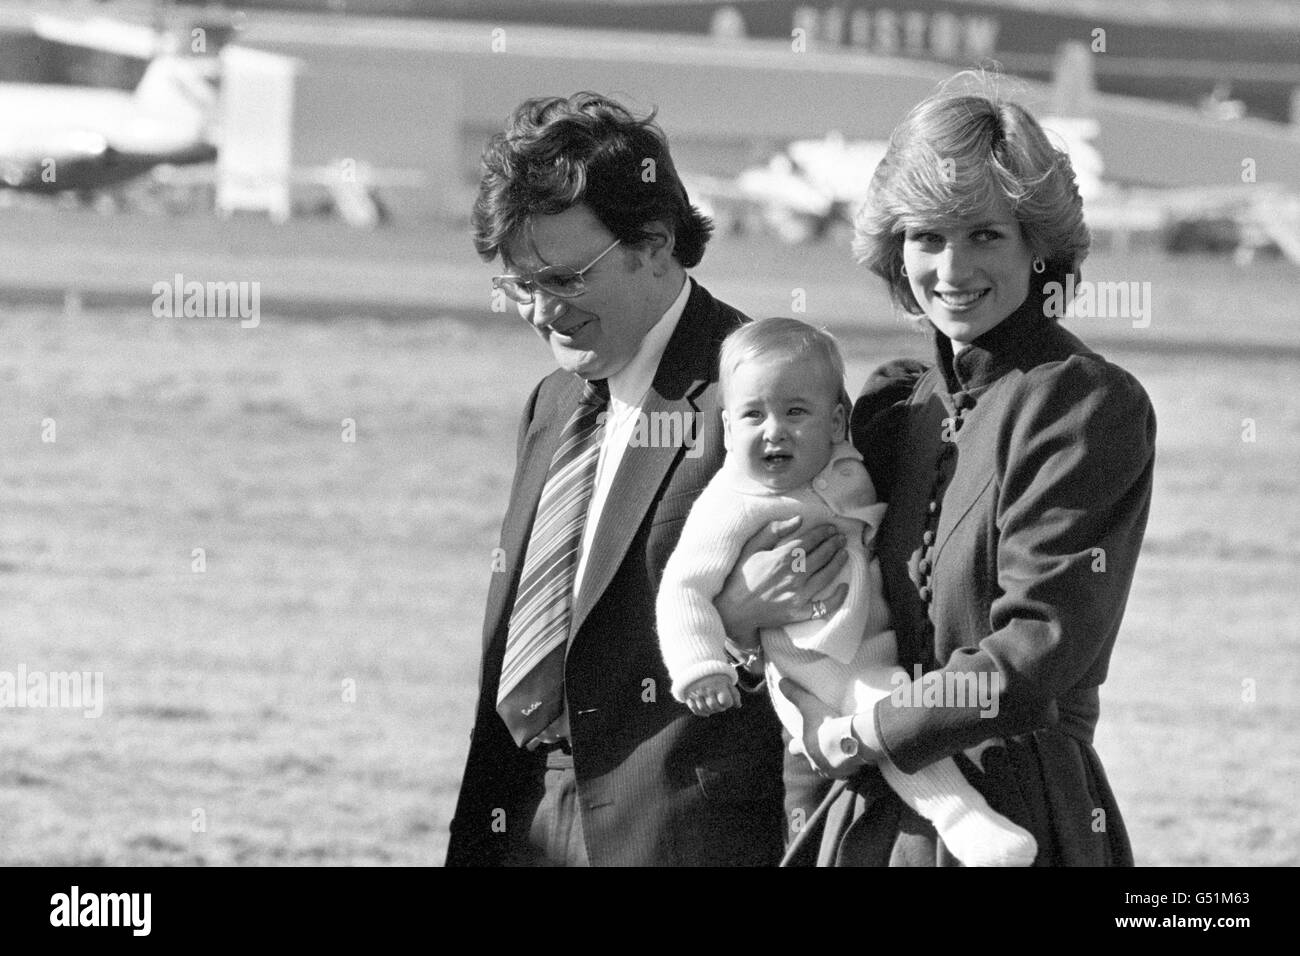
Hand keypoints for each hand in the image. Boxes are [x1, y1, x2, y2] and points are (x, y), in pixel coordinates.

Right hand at [684, 675, 738, 716]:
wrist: (697, 666)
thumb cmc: (715, 675)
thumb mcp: (727, 681)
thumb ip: (734, 694)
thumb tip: (738, 706)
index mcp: (718, 685)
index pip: (726, 702)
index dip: (728, 702)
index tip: (726, 698)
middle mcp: (706, 690)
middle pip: (715, 707)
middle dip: (719, 707)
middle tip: (719, 703)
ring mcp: (696, 693)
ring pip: (705, 709)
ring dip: (710, 710)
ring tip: (713, 704)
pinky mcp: (689, 696)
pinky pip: (695, 709)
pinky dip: (701, 712)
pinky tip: (706, 712)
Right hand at [714, 516, 849, 644]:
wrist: (732, 608)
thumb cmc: (740, 575)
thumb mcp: (752, 547)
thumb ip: (774, 531)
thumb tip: (798, 520)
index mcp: (782, 557)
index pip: (810, 541)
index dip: (823, 533)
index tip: (831, 528)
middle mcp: (793, 575)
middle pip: (821, 555)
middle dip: (833, 544)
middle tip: (841, 538)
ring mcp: (798, 595)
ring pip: (826, 575)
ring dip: (838, 563)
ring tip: (844, 554)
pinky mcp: (799, 612)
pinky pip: (824, 607)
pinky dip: (837, 598)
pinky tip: (844, 587)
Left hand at [777, 678, 878, 777]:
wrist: (850, 740)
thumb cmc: (826, 723)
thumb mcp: (808, 704)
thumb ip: (795, 694)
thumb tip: (781, 682)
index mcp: (805, 747)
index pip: (795, 748)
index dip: (797, 744)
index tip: (801, 740)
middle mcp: (815, 762)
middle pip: (813, 761)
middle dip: (818, 754)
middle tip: (826, 744)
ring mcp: (831, 770)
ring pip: (829, 767)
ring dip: (834, 760)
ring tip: (843, 748)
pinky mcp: (847, 773)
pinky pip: (847, 771)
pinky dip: (849, 764)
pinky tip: (854, 754)